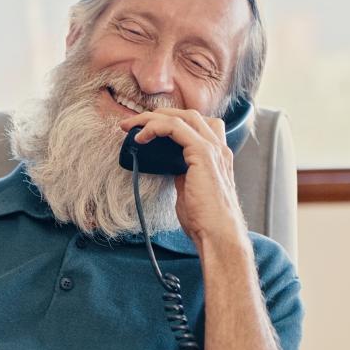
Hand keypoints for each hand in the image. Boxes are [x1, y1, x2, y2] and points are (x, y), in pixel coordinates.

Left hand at [117, 107, 246, 244]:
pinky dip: (155, 128)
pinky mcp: (203, 155)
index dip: (173, 120)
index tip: (148, 129)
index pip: (198, 124)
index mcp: (217, 155)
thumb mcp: (189, 189)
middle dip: (159, 114)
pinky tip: (141, 138)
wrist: (218, 234)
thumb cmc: (204, 219)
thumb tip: (166, 164)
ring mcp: (213, 149)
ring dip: (152, 118)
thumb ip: (181, 172)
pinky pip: (175, 128)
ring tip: (131, 127)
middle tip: (133, 124)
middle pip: (189, 115)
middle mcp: (218, 148)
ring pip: (182, 117)